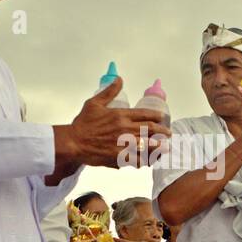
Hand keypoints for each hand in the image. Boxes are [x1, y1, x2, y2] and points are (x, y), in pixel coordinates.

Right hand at [55, 78, 171, 169]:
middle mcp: (125, 129)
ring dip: (158, 147)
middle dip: (163, 132)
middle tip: (168, 133)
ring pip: (147, 146)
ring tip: (165, 148)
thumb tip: (119, 79)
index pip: (145, 114)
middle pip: (151, 130)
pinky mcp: (119, 157)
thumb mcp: (94, 103)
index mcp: (120, 115)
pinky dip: (144, 161)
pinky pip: (137, 160)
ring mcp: (123, 144)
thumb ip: (109, 92)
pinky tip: (148, 161)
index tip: (162, 118)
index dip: (156, 116)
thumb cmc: (82, 124)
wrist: (73, 142)